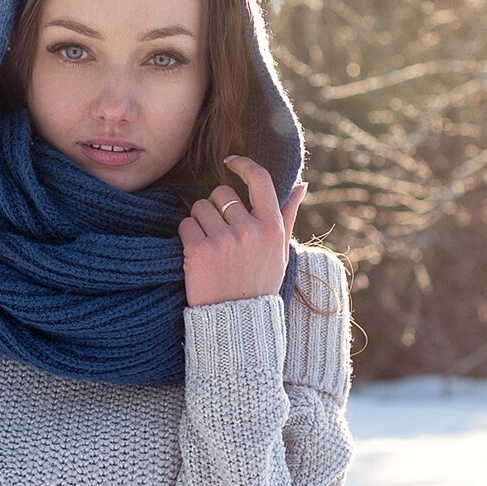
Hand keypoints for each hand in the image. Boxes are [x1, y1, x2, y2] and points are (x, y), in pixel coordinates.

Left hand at [178, 155, 307, 306]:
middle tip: (219, 234)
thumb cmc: (259, 284)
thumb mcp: (280, 252)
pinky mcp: (200, 251)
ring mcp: (225, 240)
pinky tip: (197, 256)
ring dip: (199, 222)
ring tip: (210, 248)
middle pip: (221, 193)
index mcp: (272, 227)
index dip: (243, 164)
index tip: (230, 162)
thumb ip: (287, 216)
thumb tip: (301, 185)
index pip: (259, 179)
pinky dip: (187, 237)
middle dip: (215, 207)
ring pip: (199, 207)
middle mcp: (250, 230)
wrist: (238, 324)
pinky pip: (185, 225)